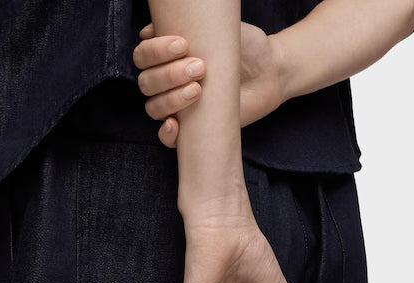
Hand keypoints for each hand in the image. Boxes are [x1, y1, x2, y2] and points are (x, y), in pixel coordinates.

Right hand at [133, 22, 286, 147]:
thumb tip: (170, 12)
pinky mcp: (191, 130)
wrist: (269, 72)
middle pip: (147, 82)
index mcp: (168, 57)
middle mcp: (168, 82)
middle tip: (199, 67)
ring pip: (154, 107)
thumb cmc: (245, 46)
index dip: (155, 51)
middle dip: (168, 75)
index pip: (143, 56)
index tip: (182, 44)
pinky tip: (174, 124)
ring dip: (170, 100)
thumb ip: (198, 21)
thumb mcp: (221, 27)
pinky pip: (166, 137)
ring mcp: (178, 106)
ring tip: (198, 90)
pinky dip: (166, 134)